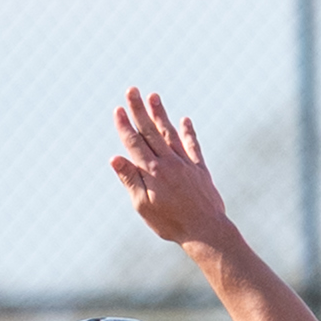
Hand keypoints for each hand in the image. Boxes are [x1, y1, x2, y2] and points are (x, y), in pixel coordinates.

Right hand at [110, 88, 236, 249]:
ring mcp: (186, 163)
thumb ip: (130, 179)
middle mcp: (169, 162)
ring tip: (154, 96)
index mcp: (152, 172)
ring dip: (161, 114)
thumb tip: (115, 158)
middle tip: (132, 90)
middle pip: (151, 132)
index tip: (118, 109)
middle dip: (140, 110)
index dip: (125, 125)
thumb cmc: (170, 222)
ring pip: (170, 134)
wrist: (205, 230)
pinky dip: (187, 132)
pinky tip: (184, 120)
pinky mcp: (200, 169)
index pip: (135, 143)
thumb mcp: (143, 205)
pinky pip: (192, 146)